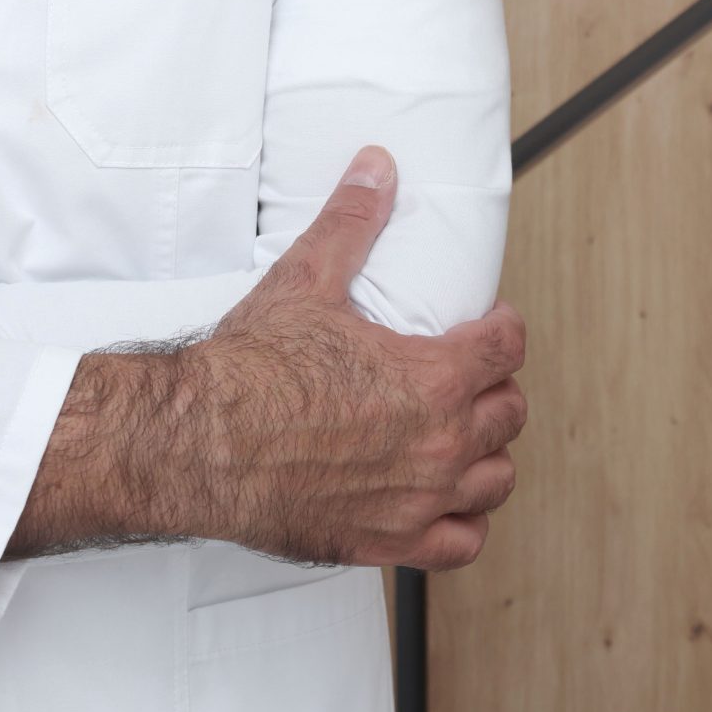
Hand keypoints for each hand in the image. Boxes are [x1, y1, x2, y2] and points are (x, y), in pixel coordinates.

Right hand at [184, 146, 526, 571]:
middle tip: (470, 376)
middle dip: (495, 388)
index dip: (504, 329)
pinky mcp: (390, 541)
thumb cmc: (250, 370)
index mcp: (431, 377)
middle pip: (509, 414)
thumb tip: (376, 169)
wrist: (202, 441)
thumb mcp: (305, 279)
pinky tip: (447, 502)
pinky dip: (464, 521)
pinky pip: (461, 542)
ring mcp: (419, 498)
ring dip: (487, 453)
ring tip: (465, 436)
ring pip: (495, 480)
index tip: (491, 326)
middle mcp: (439, 443)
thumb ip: (351, 220)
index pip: (507, 349)